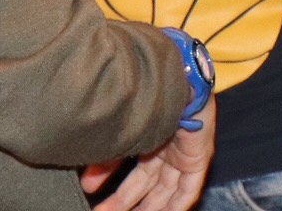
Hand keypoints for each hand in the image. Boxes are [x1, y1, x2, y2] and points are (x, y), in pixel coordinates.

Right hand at [89, 99, 212, 210]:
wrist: (179, 83)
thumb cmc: (149, 96)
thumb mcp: (122, 127)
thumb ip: (107, 149)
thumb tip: (83, 169)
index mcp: (146, 129)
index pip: (125, 159)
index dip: (106, 174)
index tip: (89, 187)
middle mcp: (164, 144)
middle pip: (143, 180)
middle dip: (123, 199)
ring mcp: (182, 153)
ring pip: (163, 190)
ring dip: (146, 208)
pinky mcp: (198, 160)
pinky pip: (188, 190)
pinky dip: (176, 205)